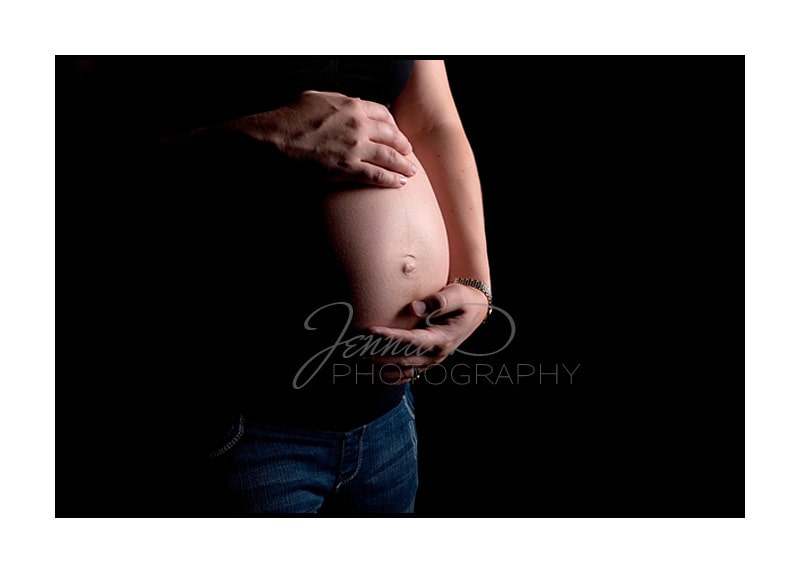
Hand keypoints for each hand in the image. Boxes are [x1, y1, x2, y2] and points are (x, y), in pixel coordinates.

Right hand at [227, 90, 416, 187]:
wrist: (274, 139)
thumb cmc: (289, 118)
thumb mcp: (316, 98)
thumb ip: (338, 101)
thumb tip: (348, 103)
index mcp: (351, 106)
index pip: (383, 113)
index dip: (393, 124)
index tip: (395, 132)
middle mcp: (358, 125)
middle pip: (391, 135)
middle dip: (403, 145)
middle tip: (408, 153)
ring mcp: (355, 147)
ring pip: (389, 156)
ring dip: (402, 165)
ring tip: (410, 171)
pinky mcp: (347, 168)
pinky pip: (376, 175)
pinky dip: (390, 180)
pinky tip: (398, 184)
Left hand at [366, 283, 489, 383]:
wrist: (473, 312)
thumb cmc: (464, 300)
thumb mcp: (458, 295)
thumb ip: (440, 300)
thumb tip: (415, 307)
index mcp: (443, 339)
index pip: (413, 341)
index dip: (391, 338)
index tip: (371, 331)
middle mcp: (436, 355)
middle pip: (402, 359)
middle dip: (377, 355)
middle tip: (353, 349)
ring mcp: (430, 362)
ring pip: (400, 371)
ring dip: (377, 369)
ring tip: (354, 363)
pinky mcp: (424, 363)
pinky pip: (403, 375)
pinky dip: (385, 375)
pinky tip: (367, 373)